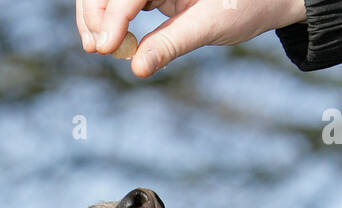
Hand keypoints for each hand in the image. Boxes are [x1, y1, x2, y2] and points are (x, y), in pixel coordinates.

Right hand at [76, 0, 306, 77]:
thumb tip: (137, 68)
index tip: (103, 48)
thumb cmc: (245, 4)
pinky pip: (122, 4)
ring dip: (98, 18)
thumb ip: (171, 45)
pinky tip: (111, 43)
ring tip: (98, 47)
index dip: (112, 17)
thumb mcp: (209, 25)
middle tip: (96, 48)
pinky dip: (112, 22)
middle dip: (96, 14)